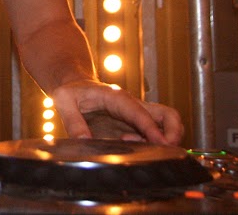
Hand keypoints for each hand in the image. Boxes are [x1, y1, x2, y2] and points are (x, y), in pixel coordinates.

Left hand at [50, 79, 183, 145]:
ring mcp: (136, 116)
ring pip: (166, 125)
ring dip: (162, 141)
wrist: (74, 86)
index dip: (152, 129)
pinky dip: (151, 145)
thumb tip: (84, 141)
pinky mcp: (134, 126)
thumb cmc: (71, 91)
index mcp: (117, 98)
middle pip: (168, 115)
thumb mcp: (63, 100)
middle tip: (165, 151)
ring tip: (138, 149)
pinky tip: (132, 148)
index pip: (141, 113)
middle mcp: (133, 105)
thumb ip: (73, 121)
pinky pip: (153, 135)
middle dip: (174, 133)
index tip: (161, 144)